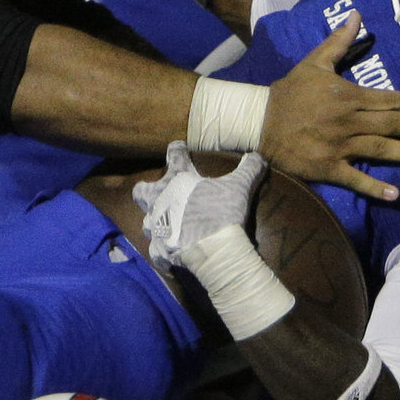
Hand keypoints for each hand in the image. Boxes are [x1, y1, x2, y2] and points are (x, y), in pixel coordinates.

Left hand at [134, 142, 263, 273]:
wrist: (213, 248)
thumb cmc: (222, 211)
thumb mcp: (239, 186)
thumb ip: (248, 168)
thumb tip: (258, 156)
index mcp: (176, 180)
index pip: (174, 155)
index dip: (177, 149)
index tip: (179, 146)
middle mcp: (159, 201)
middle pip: (141, 191)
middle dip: (146, 190)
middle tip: (158, 191)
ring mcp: (156, 227)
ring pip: (146, 222)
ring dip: (155, 222)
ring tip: (166, 224)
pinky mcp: (159, 249)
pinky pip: (156, 252)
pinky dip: (162, 252)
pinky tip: (169, 253)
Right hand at [258, 16, 399, 203]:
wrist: (259, 121)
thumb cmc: (289, 92)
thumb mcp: (314, 62)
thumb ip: (339, 41)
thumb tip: (356, 15)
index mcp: (349, 96)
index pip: (392, 100)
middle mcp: (349, 121)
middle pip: (392, 124)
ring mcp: (339, 146)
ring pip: (380, 150)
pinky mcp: (327, 167)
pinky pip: (355, 179)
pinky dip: (374, 188)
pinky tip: (395, 195)